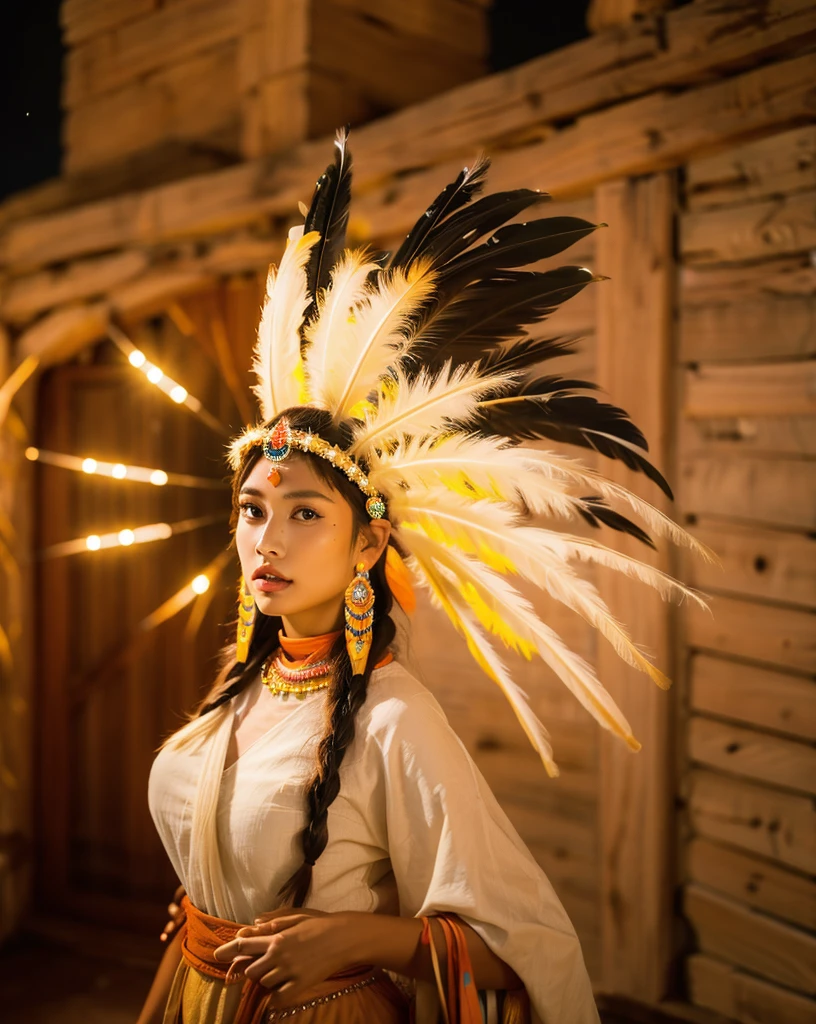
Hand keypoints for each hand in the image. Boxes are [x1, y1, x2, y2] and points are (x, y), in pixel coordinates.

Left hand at [213, 907, 355, 1001]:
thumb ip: (273, 925)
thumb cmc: (320, 924)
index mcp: (276, 938)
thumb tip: (254, 925)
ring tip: (278, 971)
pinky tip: (281, 989)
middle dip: (253, 968)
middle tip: (263, 964)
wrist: (343, 938)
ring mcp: (289, 971)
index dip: (228, 951)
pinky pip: (278, 997)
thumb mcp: (295, 919)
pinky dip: (276, 995)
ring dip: (266, 978)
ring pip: (264, 982)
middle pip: (251, 969)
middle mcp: (279, 955)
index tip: (217, 955)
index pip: (244, 945)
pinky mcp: (300, 984)